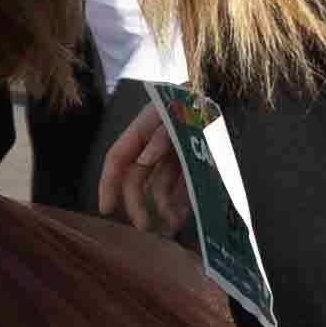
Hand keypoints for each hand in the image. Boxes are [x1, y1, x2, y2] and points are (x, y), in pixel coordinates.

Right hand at [96, 115, 192, 234]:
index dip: (109, 184)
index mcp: (142, 130)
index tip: (106, 209)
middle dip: (138, 204)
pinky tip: (181, 218)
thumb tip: (144, 159)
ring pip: (158, 188)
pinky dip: (179, 203)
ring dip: (162, 208)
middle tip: (144, 227)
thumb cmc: (197, 103)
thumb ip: (163, 135)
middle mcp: (152, 146)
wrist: (219, 99)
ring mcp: (171, 156)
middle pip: (136, 179)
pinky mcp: (188, 166)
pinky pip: (179, 188)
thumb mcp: (179, 114)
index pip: (117, 159)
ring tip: (171, 227)